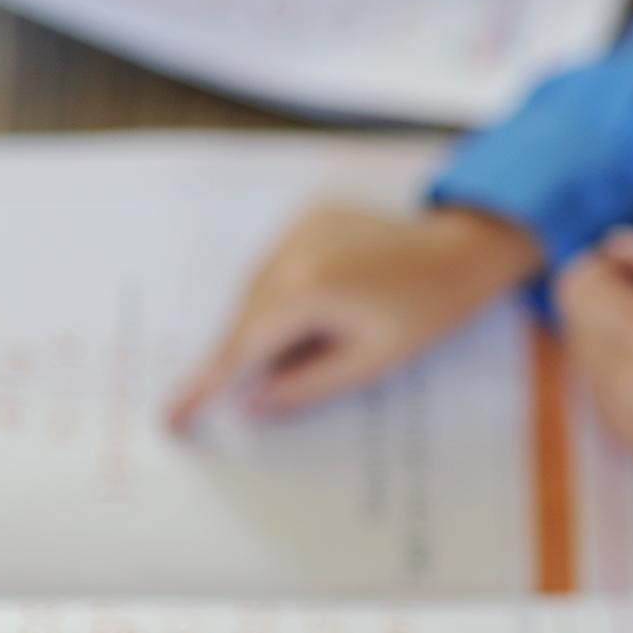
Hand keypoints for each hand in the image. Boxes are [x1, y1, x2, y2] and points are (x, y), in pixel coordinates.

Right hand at [166, 205, 541, 430]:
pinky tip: (306, 312)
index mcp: (308, 290)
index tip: (171, 416)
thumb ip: (303, 386)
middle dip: (234, 359)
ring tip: (287, 351)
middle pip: (243, 319)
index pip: (240, 349)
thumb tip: (250, 404)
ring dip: (256, 325)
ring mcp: (299, 227)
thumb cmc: (425, 311)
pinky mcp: (308, 216)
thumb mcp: (369, 362)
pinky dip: (276, 294)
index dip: (204, 386)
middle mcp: (293, 252)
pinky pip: (274, 265)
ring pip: (255, 290)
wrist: (462, 249)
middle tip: (218, 398)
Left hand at [554, 226, 632, 460]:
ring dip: (610, 332)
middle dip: (609, 299)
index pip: (579, 283)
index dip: (608, 266)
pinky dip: (617, 366)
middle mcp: (625, 384)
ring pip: (581, 345)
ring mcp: (619, 414)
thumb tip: (612, 244)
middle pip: (576, 313)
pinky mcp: (619, 431)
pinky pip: (594, 380)